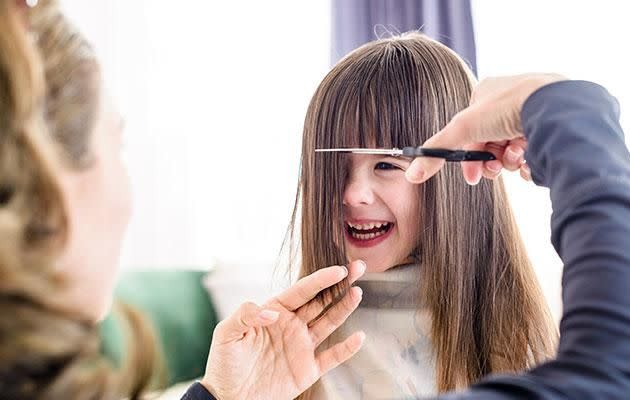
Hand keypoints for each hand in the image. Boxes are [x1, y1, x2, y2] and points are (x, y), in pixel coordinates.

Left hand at [201, 260, 366, 399]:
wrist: (228, 397)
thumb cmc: (224, 363)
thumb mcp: (227, 333)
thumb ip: (246, 314)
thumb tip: (273, 312)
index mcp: (275, 311)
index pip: (302, 290)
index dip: (321, 279)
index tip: (338, 269)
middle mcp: (292, 325)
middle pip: (321, 301)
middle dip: (340, 285)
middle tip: (357, 268)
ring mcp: (302, 346)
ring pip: (329, 323)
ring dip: (344, 308)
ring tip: (358, 293)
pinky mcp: (307, 369)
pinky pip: (332, 357)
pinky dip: (346, 349)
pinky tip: (359, 337)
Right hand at [405, 73, 566, 184]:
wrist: (554, 107)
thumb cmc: (507, 107)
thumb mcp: (462, 129)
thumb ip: (436, 152)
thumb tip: (411, 174)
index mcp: (486, 93)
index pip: (470, 131)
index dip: (469, 156)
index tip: (472, 176)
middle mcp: (509, 101)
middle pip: (490, 143)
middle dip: (491, 161)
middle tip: (495, 171)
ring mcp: (533, 112)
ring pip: (512, 149)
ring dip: (511, 161)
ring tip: (518, 158)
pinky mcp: (553, 126)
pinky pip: (535, 151)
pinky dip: (531, 161)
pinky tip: (533, 160)